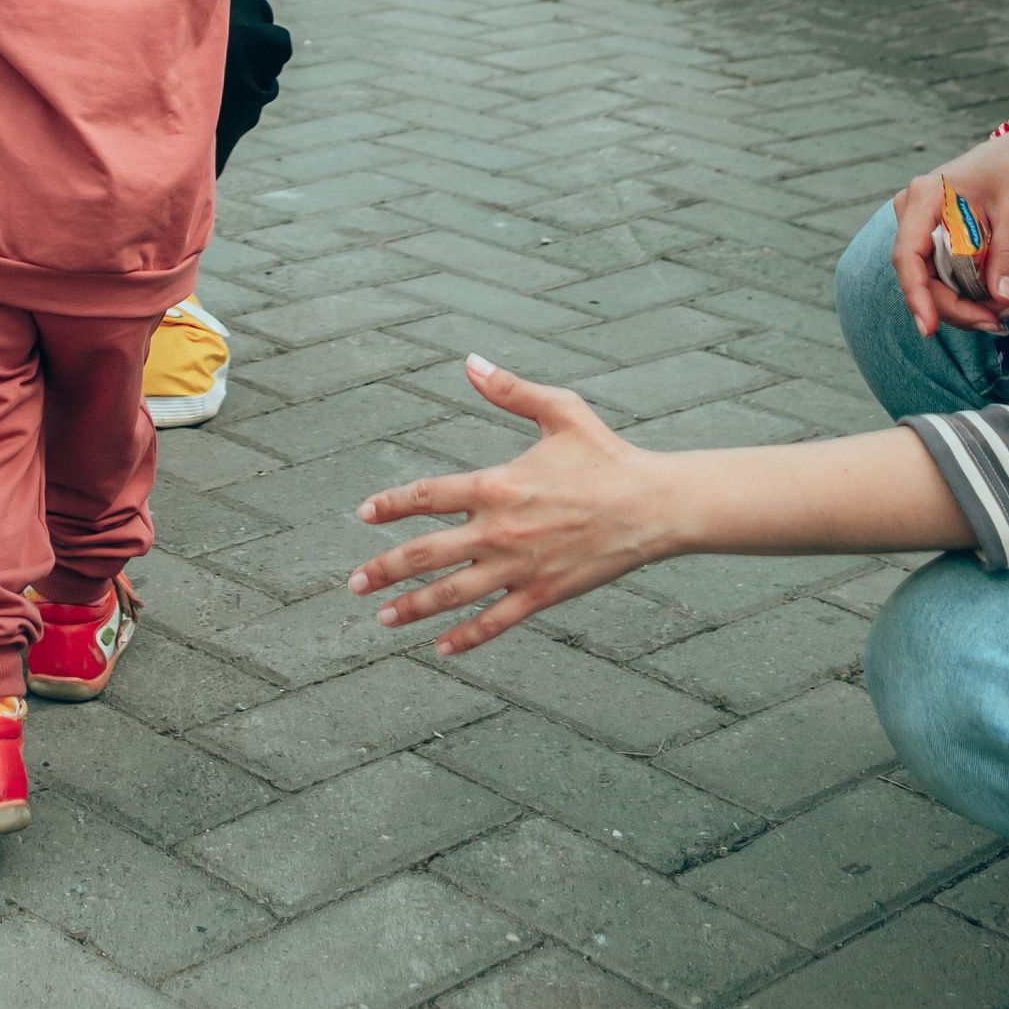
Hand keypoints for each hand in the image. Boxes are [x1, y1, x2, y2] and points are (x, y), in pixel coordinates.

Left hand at [348, 359, 675, 651]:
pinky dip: (468, 635)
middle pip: (427, 554)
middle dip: (386, 569)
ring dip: (413, 607)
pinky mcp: (544, 593)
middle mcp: (500, 530)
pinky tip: (443, 646)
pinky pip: (497, 621)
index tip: (364, 515)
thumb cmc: (606, 454)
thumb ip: (510, 389)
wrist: (654, 506)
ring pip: (453, 594)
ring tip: (382, 618)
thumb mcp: (560, 410)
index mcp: (497, 484)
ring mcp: (520, 566)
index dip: (391, 505)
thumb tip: (469, 361)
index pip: (427, 497)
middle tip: (354, 582)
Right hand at [890, 125, 1008, 334]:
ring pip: (927, 279)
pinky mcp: (927, 236)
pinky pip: (936, 274)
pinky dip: (961, 293)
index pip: (908, 255)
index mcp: (926, 197)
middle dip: (954, 307)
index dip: (916, 295)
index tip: (930, 329)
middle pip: (918, 275)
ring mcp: (916, 224)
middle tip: (997, 321)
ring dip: (960, 304)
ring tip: (1002, 310)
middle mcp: (912, 211)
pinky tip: (989, 299)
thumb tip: (1004, 299)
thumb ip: (1008, 256)